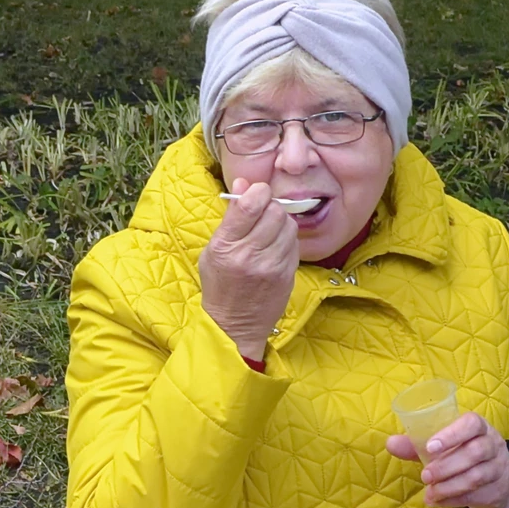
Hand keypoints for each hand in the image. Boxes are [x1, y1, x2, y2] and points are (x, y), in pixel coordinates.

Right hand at [198, 178, 300, 360]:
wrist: (234, 325)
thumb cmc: (220, 284)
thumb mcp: (214, 249)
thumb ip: (231, 216)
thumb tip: (244, 182)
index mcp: (226, 246)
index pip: (251, 205)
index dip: (259, 192)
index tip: (256, 194)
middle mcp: (250, 255)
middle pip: (274, 211)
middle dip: (270, 207)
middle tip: (262, 215)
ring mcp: (272, 266)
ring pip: (288, 224)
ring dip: (280, 223)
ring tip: (267, 234)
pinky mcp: (287, 274)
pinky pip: (294, 243)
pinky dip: (286, 240)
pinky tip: (274, 249)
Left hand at [387, 412, 508, 507]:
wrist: (497, 480)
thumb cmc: (462, 454)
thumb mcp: (443, 446)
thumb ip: (417, 445)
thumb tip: (390, 443)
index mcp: (479, 427)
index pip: (471, 424)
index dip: (451, 435)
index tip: (430, 447)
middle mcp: (493, 444)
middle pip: (475, 452)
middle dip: (446, 466)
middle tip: (425, 476)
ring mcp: (498, 467)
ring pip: (476, 476)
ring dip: (448, 486)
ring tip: (429, 492)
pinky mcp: (496, 489)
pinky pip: (475, 495)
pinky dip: (453, 500)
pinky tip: (436, 501)